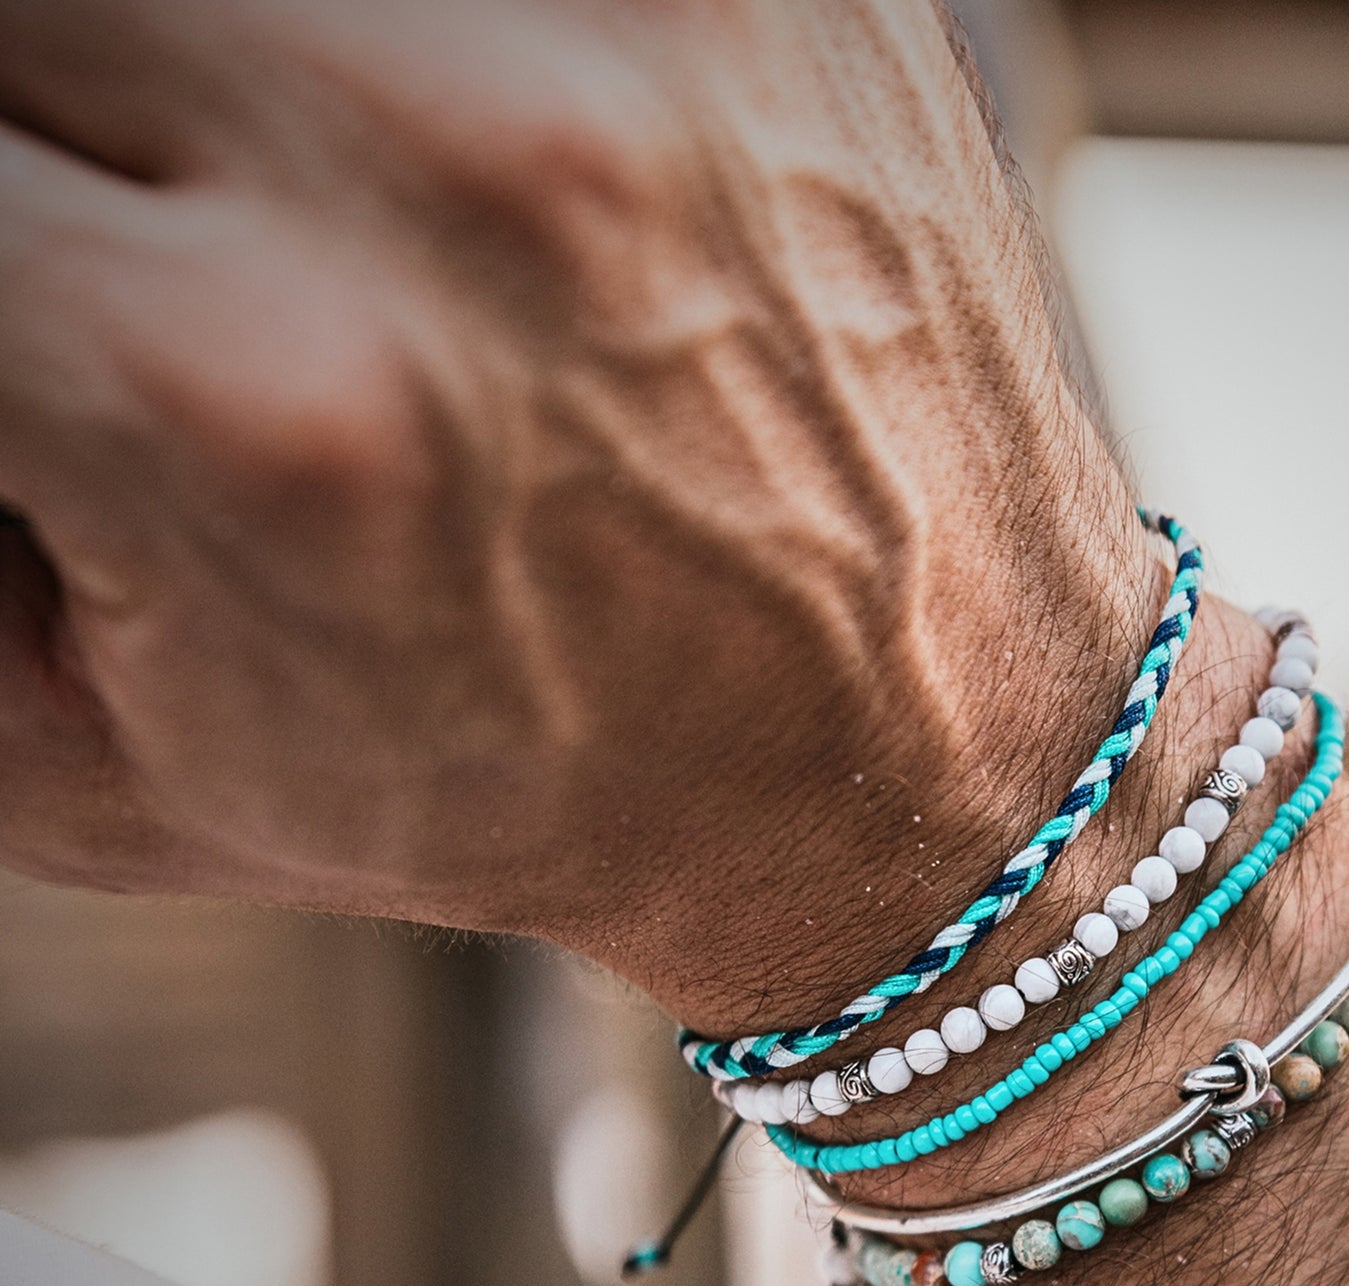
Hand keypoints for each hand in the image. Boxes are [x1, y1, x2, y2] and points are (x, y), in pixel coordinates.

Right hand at [0, 0, 1149, 1023]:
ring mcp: (627, 33)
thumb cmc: (543, 789)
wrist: (906, 761)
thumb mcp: (118, 763)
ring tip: (307, 222)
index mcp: (244, 394)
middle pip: (56, 26)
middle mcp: (450, 166)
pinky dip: (415, 61)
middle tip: (168, 267)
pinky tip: (459, 175)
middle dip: (67, 147)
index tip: (53, 315)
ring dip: (220, 84)